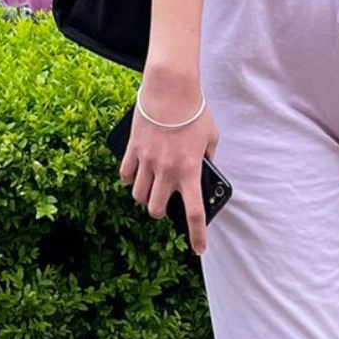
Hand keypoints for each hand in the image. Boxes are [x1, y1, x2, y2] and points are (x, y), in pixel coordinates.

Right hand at [117, 69, 219, 256]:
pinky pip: (126, 175)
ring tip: (151, 189)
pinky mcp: (132, 150)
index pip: (194, 213)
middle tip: (166, 205)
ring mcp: (147, 162)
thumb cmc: (195, 110)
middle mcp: (167, 171)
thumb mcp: (211, 136)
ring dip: (145, 197)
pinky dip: (130, 179)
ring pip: (138, 196)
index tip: (199, 249)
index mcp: (190, 170)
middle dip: (161, 212)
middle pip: (157, 210)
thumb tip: (204, 169)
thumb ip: (208, 157)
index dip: (197, 235)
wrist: (171, 89)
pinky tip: (136, 175)